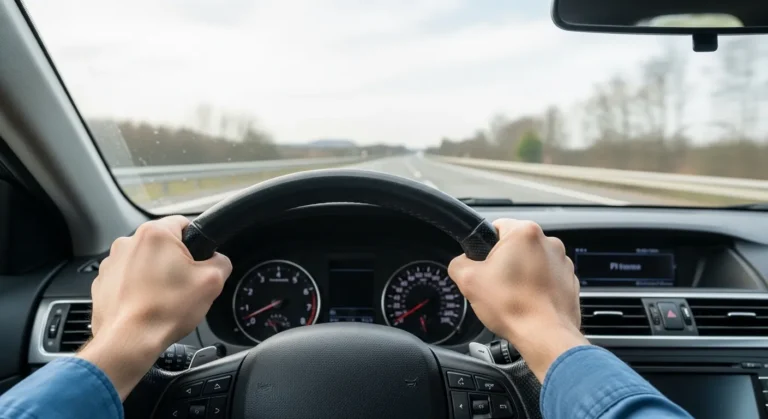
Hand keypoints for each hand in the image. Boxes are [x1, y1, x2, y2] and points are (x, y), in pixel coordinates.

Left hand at [76, 216, 231, 399]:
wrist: (129, 342)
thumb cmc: (165, 310)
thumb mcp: (212, 282)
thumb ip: (221, 262)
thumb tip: (218, 261)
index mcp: (154, 234)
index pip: (184, 223)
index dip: (197, 243)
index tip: (199, 262)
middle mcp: (128, 242)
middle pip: (163, 245)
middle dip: (176, 262)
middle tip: (185, 285)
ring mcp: (111, 263)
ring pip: (145, 262)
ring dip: (156, 275)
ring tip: (165, 299)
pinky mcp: (102, 283)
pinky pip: (128, 279)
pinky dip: (138, 289)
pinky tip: (148, 306)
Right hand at [448, 219, 587, 381]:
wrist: (545, 336)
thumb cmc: (513, 307)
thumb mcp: (468, 281)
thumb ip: (458, 263)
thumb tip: (462, 263)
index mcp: (524, 232)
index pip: (496, 226)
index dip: (484, 246)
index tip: (483, 264)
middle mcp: (549, 242)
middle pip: (515, 245)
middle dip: (504, 262)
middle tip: (495, 284)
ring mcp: (563, 262)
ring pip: (532, 261)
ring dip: (522, 274)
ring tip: (513, 296)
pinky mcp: (570, 280)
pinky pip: (547, 278)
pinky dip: (537, 287)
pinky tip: (528, 303)